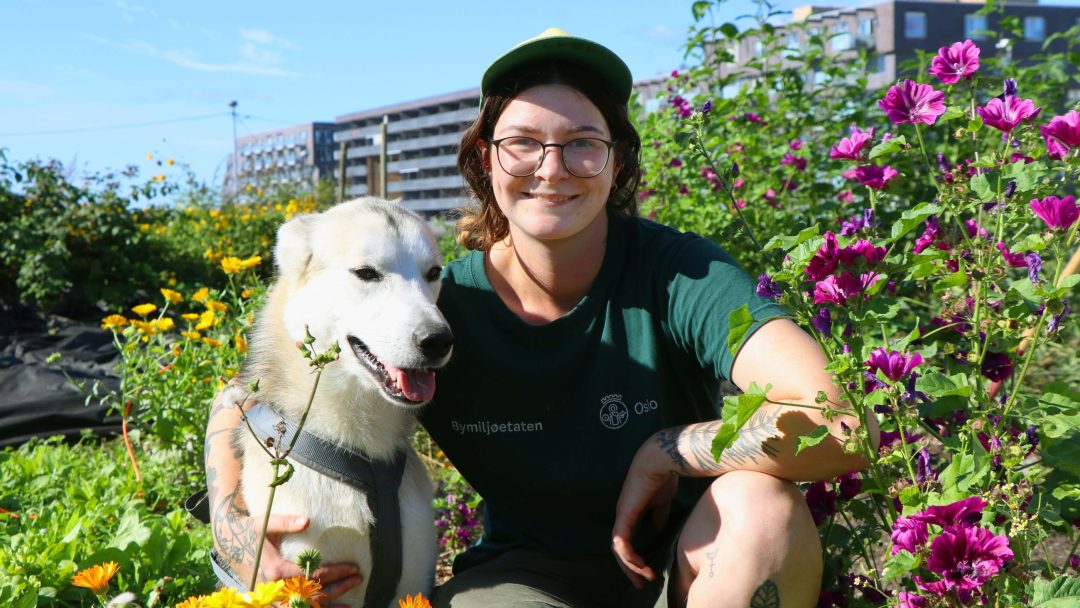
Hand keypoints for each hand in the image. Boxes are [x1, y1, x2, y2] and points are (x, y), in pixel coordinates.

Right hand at [212, 508, 363, 602]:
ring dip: (329, 607)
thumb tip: (307, 521)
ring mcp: (272, 598)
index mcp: (276, 570)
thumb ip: (286, 522)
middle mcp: (275, 589)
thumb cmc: (250, 530)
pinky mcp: (271, 600)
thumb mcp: (266, 523)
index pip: (313, 575)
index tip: (353, 567)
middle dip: (339, 588)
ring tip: (351, 603)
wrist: (229, 542)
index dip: (335, 572)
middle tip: (358, 578)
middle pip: (313, 594)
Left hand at [611, 436, 678, 588]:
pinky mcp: (624, 515)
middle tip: (640, 584)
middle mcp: (622, 516)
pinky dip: (628, 555)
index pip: (627, 541)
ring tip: (644, 576)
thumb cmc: (662, 478)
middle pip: (619, 549)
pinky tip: (638, 563)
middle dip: (629, 569)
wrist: (660, 461)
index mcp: (630, 513)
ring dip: (630, 566)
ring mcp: (621, 515)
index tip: (648, 571)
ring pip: (618, 549)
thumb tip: (657, 531)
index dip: (635, 558)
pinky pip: (620, 541)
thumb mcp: (662, 503)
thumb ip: (658, 517)